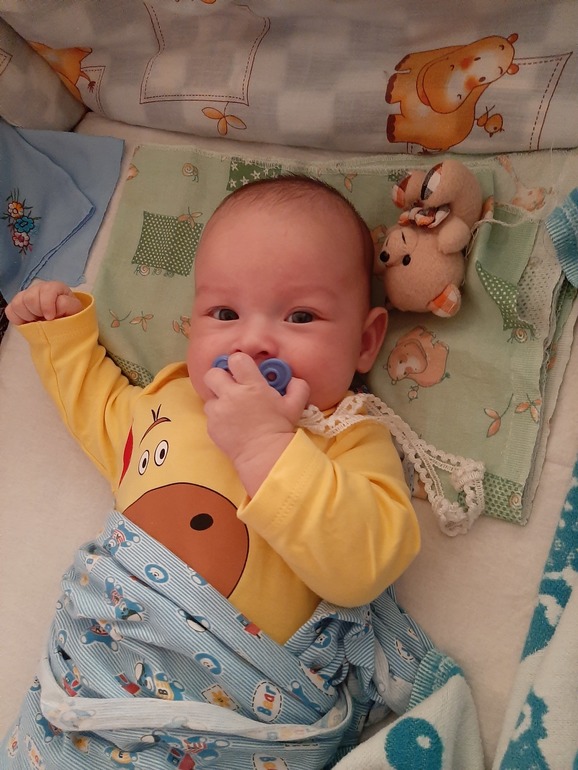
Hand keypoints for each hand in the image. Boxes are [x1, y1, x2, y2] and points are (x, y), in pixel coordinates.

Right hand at [5, 281, 82, 324]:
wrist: (64, 323)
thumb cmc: (70, 316)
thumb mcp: (75, 311)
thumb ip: (68, 305)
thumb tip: (56, 304)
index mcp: (55, 287)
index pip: (47, 290)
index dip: (47, 306)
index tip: (51, 318)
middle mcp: (39, 288)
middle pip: (30, 298)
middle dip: (38, 312)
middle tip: (46, 320)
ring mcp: (26, 296)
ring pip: (18, 303)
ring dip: (28, 316)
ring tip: (38, 321)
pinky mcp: (17, 305)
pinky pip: (10, 310)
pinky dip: (18, 319)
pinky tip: (29, 322)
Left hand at [203, 352, 309, 495]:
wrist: (264, 455)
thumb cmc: (280, 428)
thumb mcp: (295, 405)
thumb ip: (297, 385)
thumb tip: (291, 378)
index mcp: (252, 386)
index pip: (236, 359)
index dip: (239, 363)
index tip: (243, 371)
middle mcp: (232, 395)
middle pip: (213, 373)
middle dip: (220, 377)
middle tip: (230, 386)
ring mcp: (219, 411)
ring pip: (210, 395)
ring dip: (219, 399)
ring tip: (232, 409)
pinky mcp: (211, 425)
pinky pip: (210, 415)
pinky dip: (218, 417)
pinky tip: (231, 424)